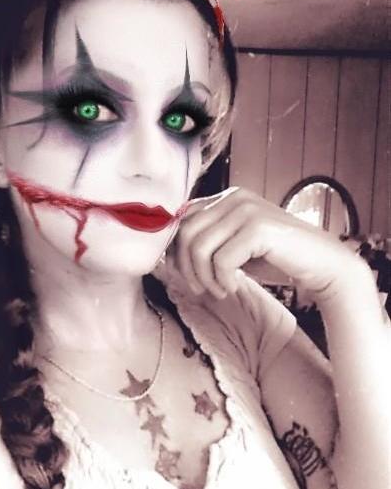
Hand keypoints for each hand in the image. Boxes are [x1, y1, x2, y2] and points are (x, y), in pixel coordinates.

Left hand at [166, 186, 364, 301]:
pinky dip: (222, 280)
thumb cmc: (275, 259)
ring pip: (198, 248)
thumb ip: (207, 242)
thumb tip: (166, 255)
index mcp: (226, 197)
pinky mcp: (258, 228)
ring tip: (219, 291)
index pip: (182, 219)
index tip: (185, 275)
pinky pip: (221, 260)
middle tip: (201, 289)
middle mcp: (235, 197)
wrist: (323, 265)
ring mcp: (247, 210)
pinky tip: (235, 287)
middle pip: (185, 233)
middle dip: (186, 268)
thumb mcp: (234, 247)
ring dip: (204, 277)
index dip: (174, 250)